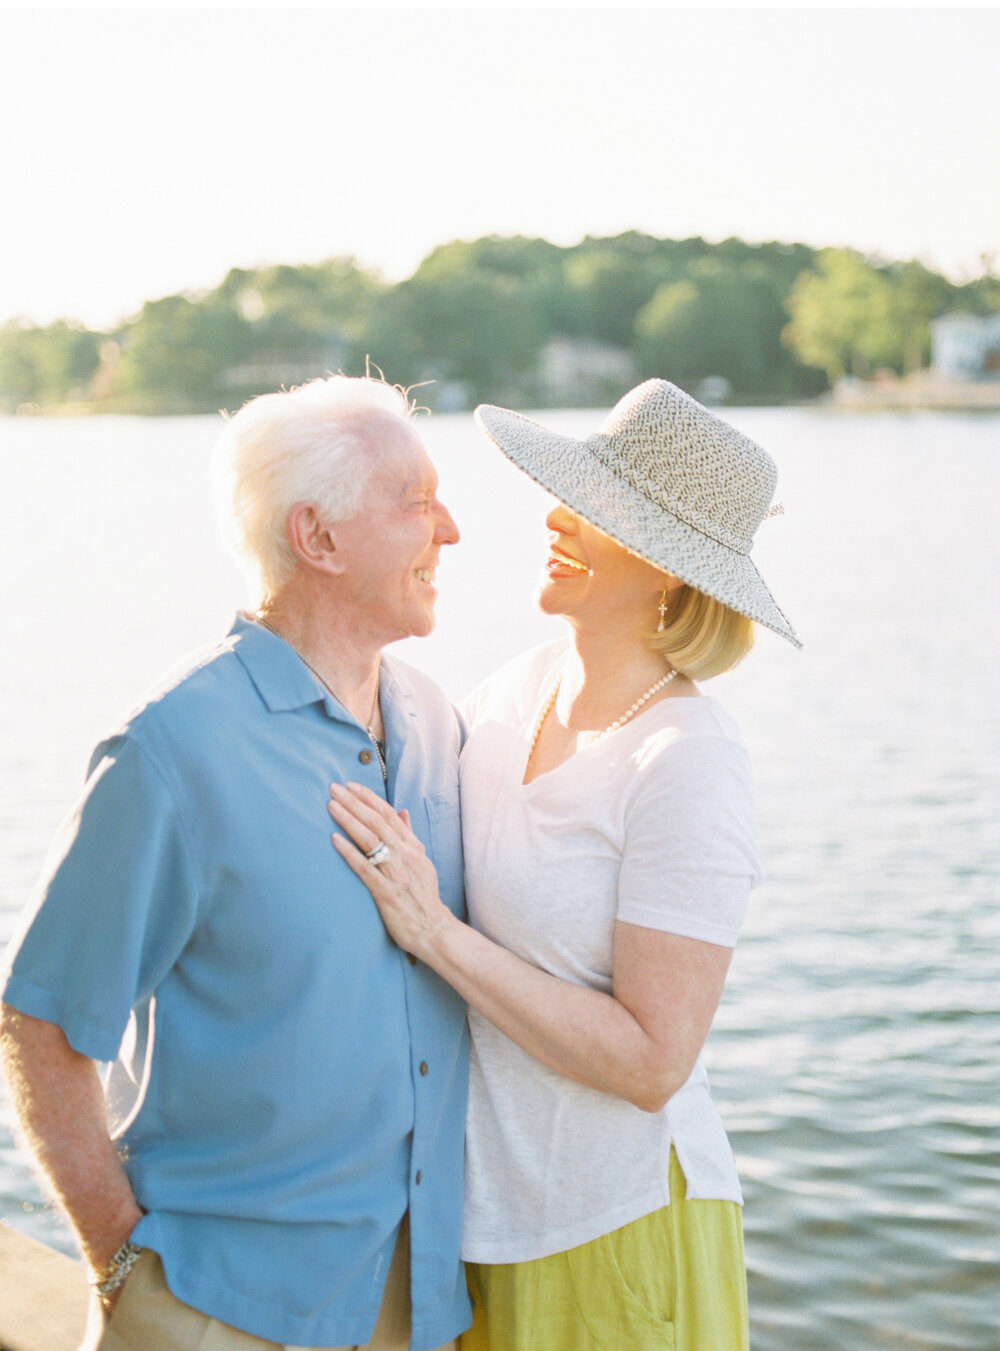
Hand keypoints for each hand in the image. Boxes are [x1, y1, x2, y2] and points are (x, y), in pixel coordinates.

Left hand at [329, 783, 452, 958]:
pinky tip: (334, 839)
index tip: (351, 785)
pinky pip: (365, 868)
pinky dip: (349, 852)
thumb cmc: (423, 896)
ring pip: (371, 840)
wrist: (434, 929)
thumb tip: (402, 812)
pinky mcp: (386, 893)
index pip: (389, 815)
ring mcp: (396, 874)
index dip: (369, 798)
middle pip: (377, 822)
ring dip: (349, 820)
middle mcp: (406, 856)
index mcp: (413, 847)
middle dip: (354, 803)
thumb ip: (409, 836)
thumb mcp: (422, 861)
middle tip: (334, 788)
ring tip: (331, 806)